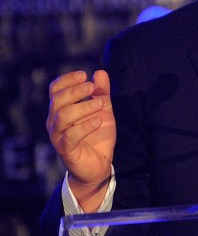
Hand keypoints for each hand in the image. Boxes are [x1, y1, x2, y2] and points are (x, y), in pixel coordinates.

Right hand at [46, 70, 115, 211]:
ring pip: (63, 117)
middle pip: (57, 101)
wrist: (100, 163)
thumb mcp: (103, 110)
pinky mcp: (66, 149)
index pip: (55, 89)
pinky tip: (98, 121)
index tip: (84, 75)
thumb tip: (100, 72)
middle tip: (92, 87)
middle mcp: (55, 121)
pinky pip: (71, 136)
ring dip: (83, 107)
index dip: (67, 80)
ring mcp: (58, 136)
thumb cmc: (97, 134)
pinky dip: (85, 127)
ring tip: (100, 104)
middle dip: (75, 91)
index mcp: (61, 108)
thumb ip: (102, 92)